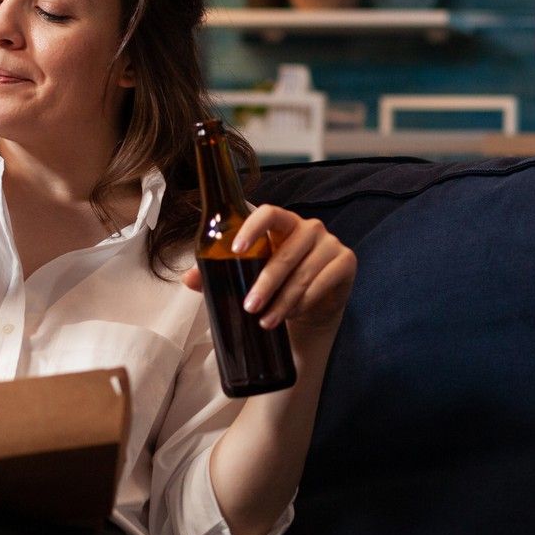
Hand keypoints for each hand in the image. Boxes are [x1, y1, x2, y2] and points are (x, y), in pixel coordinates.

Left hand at [182, 206, 356, 339]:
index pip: (269, 213)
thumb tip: (189, 278)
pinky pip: (323, 283)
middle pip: (285, 254)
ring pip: (303, 273)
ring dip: (284, 301)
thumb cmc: (278, 282)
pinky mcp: (345, 261)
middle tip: (250, 307)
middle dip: (265, 283)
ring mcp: (329, 243)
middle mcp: (308, 228)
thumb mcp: (249, 276)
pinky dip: (305, 302)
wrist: (314, 302)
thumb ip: (220, 273)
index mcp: (282, 223)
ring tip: (266, 321)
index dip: (253, 228)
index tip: (236, 250)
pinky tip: (292, 314)